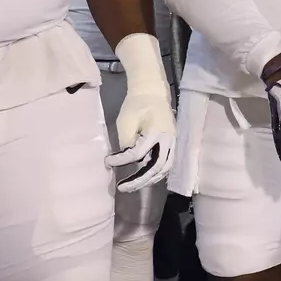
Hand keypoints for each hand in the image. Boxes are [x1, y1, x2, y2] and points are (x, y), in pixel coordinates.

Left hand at [108, 34, 176, 191]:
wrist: (152, 93)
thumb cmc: (136, 105)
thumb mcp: (125, 121)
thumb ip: (127, 142)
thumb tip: (127, 160)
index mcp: (156, 131)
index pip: (138, 153)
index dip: (122, 160)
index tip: (107, 162)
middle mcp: (168, 140)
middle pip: (156, 167)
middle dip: (138, 180)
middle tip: (121, 187)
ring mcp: (172, 142)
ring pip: (164, 168)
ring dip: (148, 180)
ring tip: (132, 186)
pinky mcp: (171, 144)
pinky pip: (166, 164)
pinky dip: (155, 174)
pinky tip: (144, 178)